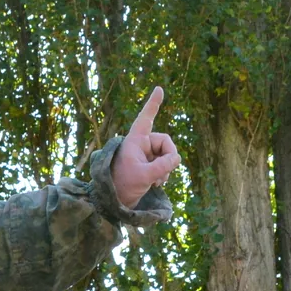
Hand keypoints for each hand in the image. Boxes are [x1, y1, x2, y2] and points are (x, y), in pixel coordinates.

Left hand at [110, 87, 179, 209]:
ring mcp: (145, 155)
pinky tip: (157, 184)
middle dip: (168, 158)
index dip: (153, 103)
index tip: (159, 88)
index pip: (145, 118)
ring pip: (167, 155)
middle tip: (164, 173)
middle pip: (165, 142)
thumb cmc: (122, 185)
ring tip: (157, 182)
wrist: (114, 202)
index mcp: (135, 140)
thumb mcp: (144, 175)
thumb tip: (177, 158)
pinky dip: (164, 174)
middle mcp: (141, 144)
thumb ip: (163, 166)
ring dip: (166, 169)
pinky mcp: (148, 165)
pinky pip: (164, 164)